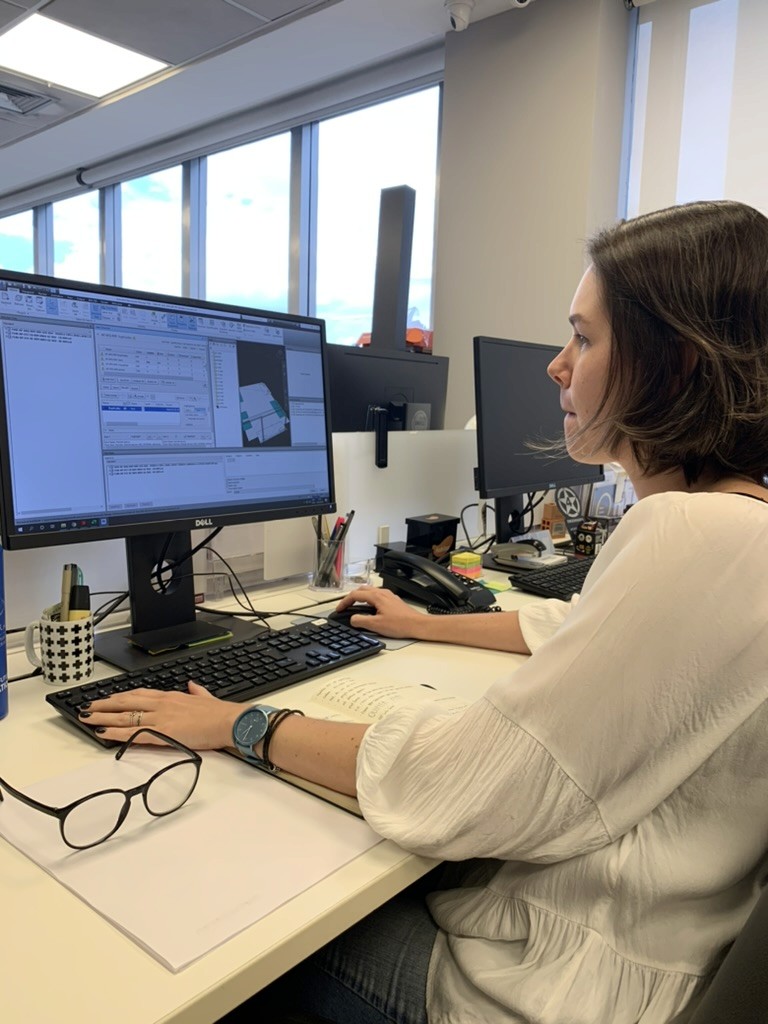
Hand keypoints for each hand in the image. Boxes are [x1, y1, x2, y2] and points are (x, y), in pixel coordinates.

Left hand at [78, 681, 239, 750]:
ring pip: (124, 716)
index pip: (140, 694)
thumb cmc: (219, 713)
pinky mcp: (162, 733)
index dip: (121, 696)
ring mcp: (160, 717)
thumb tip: (192, 685)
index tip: (108, 698)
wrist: (228, 721)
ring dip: (103, 717)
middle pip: (126, 702)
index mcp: (171, 696)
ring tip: (87, 718)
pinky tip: (102, 733)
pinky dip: (115, 733)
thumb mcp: (206, 697)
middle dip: (104, 704)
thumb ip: (196, 691)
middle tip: (88, 706)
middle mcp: (162, 703)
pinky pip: (133, 733)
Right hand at [334, 586, 427, 638]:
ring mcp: (389, 596)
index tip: (339, 609)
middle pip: (362, 590)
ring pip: (370, 591)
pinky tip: (371, 609)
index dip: (344, 602)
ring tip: (355, 607)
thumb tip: (352, 619)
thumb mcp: (376, 625)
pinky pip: (377, 596)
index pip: (355, 595)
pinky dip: (369, 600)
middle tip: (345, 606)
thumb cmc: (400, 624)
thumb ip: (361, 621)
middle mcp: (383, 593)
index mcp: (376, 597)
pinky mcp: (393, 600)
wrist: (417, 625)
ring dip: (360, 597)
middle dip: (351, 597)